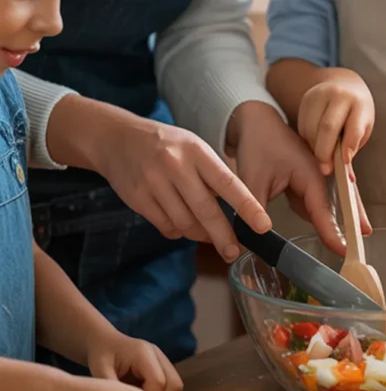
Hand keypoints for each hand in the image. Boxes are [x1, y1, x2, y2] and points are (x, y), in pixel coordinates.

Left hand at [86, 329, 182, 390]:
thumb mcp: (100, 370)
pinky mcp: (163, 366)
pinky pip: (170, 385)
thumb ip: (112, 388)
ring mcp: (163, 359)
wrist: (104, 341)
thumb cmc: (100, 354)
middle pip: (174, 384)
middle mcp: (158, 355)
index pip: (158, 382)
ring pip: (175, 386)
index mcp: (144, 353)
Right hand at [93, 113, 271, 262]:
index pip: (228, 183)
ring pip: (185, 223)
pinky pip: (166, 227)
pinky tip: (180, 223)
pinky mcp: (137, 199)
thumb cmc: (166, 145)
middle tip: (234, 252)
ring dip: (199, 235)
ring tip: (206, 234)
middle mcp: (175, 166)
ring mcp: (154, 183)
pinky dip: (177, 231)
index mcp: (197, 151)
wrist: (117, 138)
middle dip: (223, 236)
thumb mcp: (194, 148)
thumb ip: (213, 176)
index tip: (264, 226)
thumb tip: (237, 212)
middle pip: (206, 211)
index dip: (248, 207)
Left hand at [230, 100, 369, 255]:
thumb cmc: (258, 143)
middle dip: (352, 222)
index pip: (323, 209)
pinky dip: (316, 216)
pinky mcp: (306, 181)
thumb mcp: (252, 179)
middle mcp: (318, 175)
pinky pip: (312, 203)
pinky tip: (321, 227)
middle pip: (338, 204)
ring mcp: (313, 177)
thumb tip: (253, 238)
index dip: (333, 232)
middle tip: (365, 240)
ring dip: (331, 222)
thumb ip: (254, 210)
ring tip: (345, 243)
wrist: (255, 120)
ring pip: (324, 206)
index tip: (345, 250)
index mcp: (310, 173)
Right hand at [297, 71, 374, 173]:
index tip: (344, 162)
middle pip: (327, 127)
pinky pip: (302, 126)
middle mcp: (338, 96)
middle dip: (325, 152)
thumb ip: (353, 146)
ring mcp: (320, 95)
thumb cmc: (356, 112)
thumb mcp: (363, 126)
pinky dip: (307, 140)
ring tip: (321, 159)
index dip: (348, 147)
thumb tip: (347, 177)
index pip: (353, 127)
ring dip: (314, 148)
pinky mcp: (305, 99)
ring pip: (311, 128)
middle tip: (325, 170)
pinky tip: (314, 145)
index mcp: (358, 103)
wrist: (344, 86)